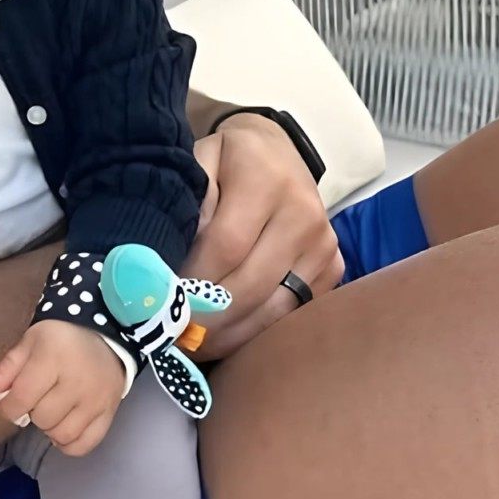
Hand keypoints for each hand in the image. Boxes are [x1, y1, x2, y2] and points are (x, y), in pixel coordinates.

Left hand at [0, 320, 126, 457]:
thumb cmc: (61, 338)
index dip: (8, 406)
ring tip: (51, 411)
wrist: (105, 335)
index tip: (8, 403)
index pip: (22, 398)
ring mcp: (96, 400)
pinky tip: (63, 428)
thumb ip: (8, 366)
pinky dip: (69, 444)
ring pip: (62, 435)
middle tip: (37, 399)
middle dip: (32, 412)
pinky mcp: (110, 413)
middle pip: (42, 418)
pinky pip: (85, 444)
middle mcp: (77, 382)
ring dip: (50, 428)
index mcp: (53, 358)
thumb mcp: (31, 342)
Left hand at [185, 113, 343, 357]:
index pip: (226, 246)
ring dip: (231, 335)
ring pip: (275, 308)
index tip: (165, 302)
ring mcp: (324, 244)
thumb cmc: (227, 161)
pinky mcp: (333, 267)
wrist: (278, 152)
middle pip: (251, 284)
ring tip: (195, 346)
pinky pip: (294, 312)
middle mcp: (303, 213)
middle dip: (208, 317)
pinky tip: (227, 337)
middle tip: (173, 335)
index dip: (194, 280)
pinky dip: (258, 331)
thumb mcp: (198, 161)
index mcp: (264, 180)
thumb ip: (189, 202)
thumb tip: (182, 254)